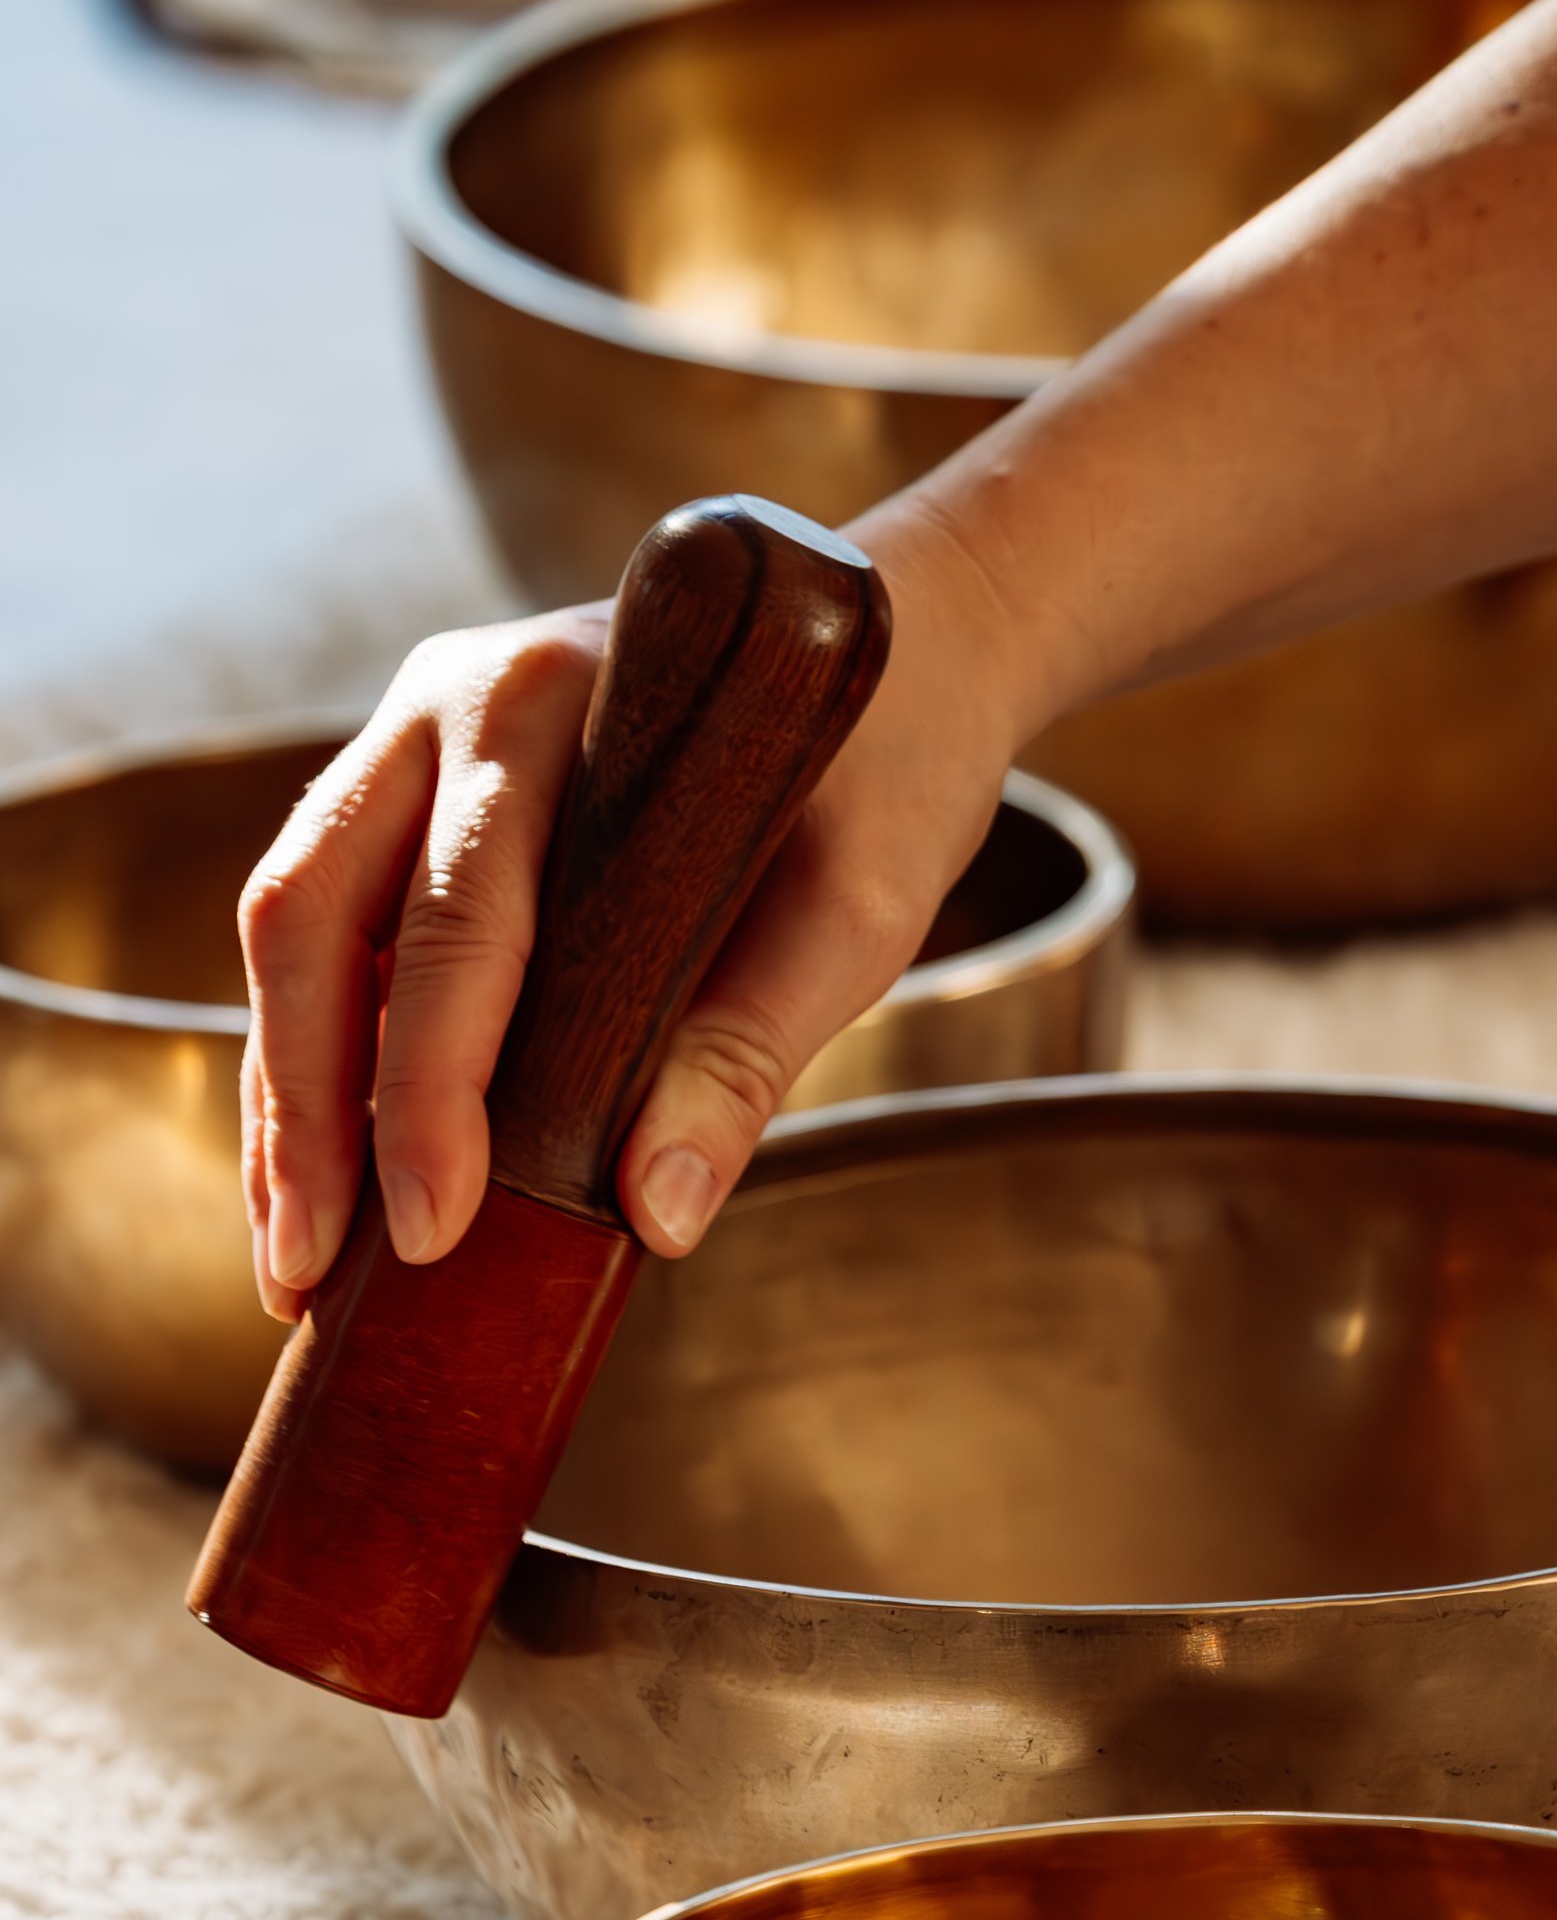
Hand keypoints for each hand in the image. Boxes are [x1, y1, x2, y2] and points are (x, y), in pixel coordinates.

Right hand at [238, 505, 1029, 1318]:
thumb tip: (651, 1217)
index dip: (429, 1085)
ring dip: (286, 1099)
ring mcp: (421, 743)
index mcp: (559, 702)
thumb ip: (750, 1051)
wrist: (907, 644)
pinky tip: (319, 1181)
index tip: (434, 1224)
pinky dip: (318, 1058)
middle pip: (318, 914)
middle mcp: (456, 704)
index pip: (459, 918)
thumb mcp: (859, 909)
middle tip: (310, 1274)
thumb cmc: (888, 766)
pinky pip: (333, 932)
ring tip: (295, 1261)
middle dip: (307, 1110)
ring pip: (297, 926)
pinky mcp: (420, 800)